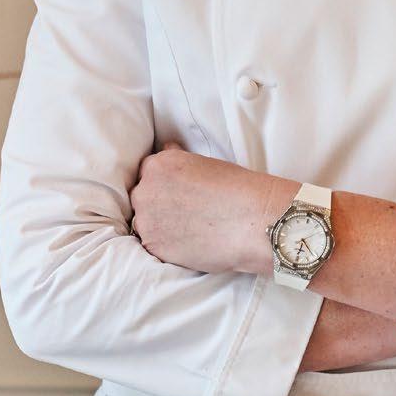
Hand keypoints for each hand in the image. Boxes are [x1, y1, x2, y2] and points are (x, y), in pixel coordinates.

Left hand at [128, 142, 296, 273]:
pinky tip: (188, 242)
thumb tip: (167, 149)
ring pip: (145, 222)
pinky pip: (153, 244)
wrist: (253, 222)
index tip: (176, 192)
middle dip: (158, 203)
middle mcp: (146, 190)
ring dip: (159, 224)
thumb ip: (178, 159)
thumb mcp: (205, 163)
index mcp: (159, 165)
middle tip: (184, 212)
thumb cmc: (237, 189)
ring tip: (187, 229)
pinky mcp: (154, 246)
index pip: (148, 172)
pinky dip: (165, 244)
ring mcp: (147, 220)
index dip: (164, 183)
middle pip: (142, 196)